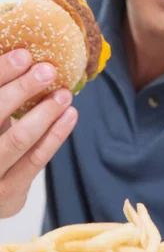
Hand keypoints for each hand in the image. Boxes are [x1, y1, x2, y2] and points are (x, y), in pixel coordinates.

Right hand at [0, 50, 77, 217]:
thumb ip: (3, 94)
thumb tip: (22, 55)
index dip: (1, 74)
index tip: (23, 54)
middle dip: (22, 89)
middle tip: (47, 69)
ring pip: (18, 140)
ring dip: (45, 113)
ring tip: (64, 93)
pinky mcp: (9, 196)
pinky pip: (35, 161)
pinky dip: (55, 135)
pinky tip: (69, 115)